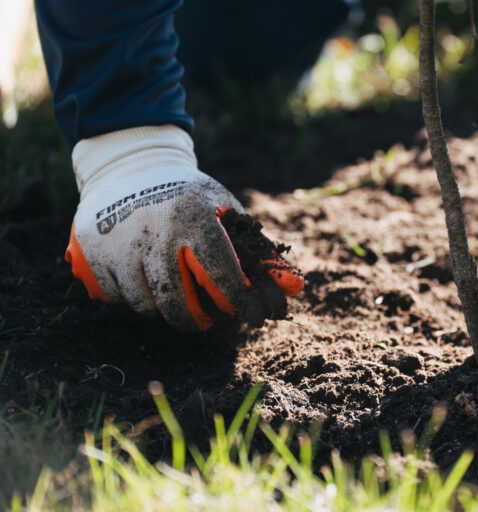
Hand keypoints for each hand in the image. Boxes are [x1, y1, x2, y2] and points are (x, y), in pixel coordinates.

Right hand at [65, 125, 298, 329]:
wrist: (130, 164)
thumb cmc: (189, 194)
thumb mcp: (226, 209)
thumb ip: (256, 248)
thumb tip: (292, 289)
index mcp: (192, 216)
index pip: (220, 271)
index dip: (240, 301)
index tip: (254, 315)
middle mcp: (154, 230)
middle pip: (175, 299)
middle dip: (196, 320)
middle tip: (207, 322)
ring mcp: (119, 241)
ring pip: (143, 303)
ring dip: (164, 311)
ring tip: (178, 301)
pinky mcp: (93, 249)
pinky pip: (117, 296)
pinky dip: (136, 300)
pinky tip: (148, 289)